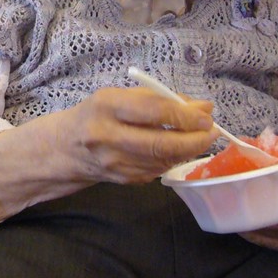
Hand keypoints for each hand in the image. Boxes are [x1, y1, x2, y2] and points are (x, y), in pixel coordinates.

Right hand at [59, 86, 217, 184]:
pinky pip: (158, 170)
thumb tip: (203, 108)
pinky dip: (174, 159)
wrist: (66, 148)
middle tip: (212, 132)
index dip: (185, 116)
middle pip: (162, 144)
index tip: (206, 116)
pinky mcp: (123, 180)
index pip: (154, 111)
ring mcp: (115, 163)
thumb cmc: (98, 114)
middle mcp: (108, 136)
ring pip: (164, 160)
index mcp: (107, 106)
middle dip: (195, 140)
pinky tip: (178, 149)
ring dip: (189, 150)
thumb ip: (162, 100)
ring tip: (199, 138)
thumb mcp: (122, 97)